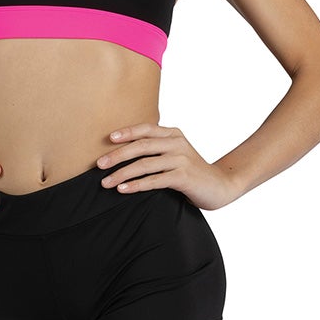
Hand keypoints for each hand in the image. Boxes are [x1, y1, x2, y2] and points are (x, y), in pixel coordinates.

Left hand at [95, 123, 237, 209]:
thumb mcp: (176, 155)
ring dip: (122, 173)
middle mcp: (177, 143)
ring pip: (145, 164)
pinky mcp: (183, 177)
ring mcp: (181, 159)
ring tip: (106, 182)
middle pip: (141, 146)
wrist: (220, 186)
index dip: (126, 132)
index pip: (146, 129)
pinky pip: (154, 180)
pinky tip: (123, 189)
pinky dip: (136, 185)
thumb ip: (157, 150)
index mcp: (173, 134)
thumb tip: (123, 154)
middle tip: (99, 164)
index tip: (108, 139)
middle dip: (117, 155)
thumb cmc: (192, 172)